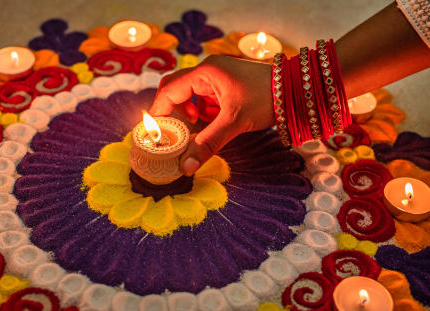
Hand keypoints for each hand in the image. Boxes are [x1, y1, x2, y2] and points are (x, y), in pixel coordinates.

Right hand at [149, 54, 274, 175]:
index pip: (169, 91)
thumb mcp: (234, 122)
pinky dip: (207, 113)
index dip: (160, 112)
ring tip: (202, 125)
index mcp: (205, 72)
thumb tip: (185, 167)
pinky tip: (218, 121)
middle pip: (176, 90)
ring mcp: (218, 77)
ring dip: (193, 113)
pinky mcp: (227, 86)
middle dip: (176, 112)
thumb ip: (207, 144)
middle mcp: (208, 71)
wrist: (297, 91)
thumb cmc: (266, 98)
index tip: (155, 133)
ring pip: (192, 96)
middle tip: (177, 131)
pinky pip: (206, 99)